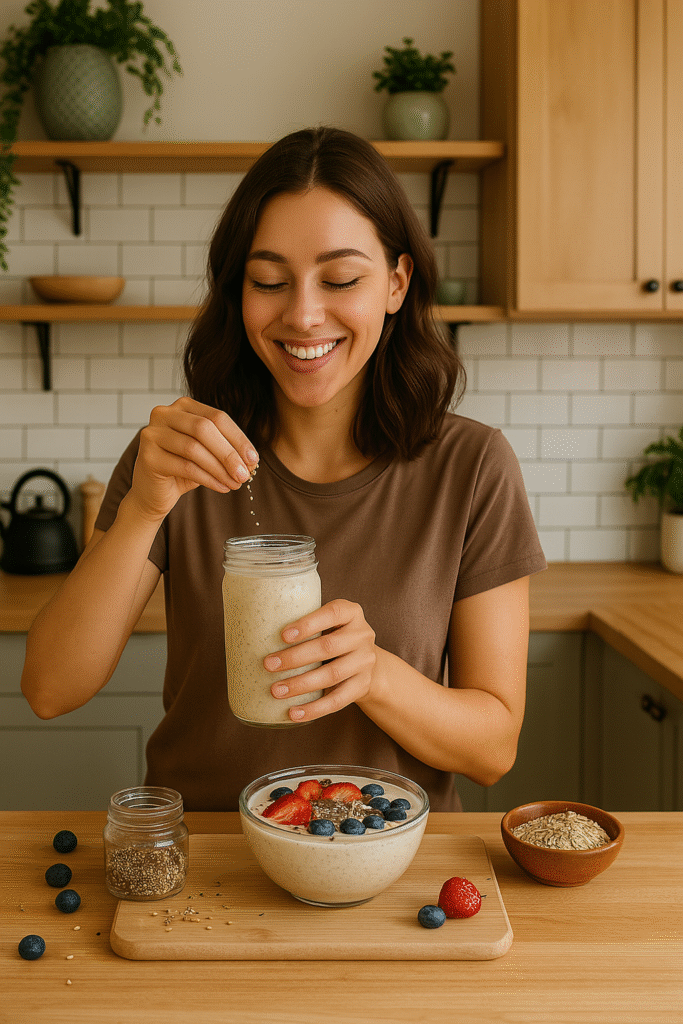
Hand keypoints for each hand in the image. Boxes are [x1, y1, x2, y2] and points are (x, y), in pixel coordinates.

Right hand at [130, 397, 258, 521]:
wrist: (153, 492)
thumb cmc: (183, 469)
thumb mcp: (208, 453)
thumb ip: (226, 449)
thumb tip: (251, 459)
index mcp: (183, 406)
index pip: (217, 417)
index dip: (238, 438)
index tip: (253, 459)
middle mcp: (164, 414)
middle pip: (204, 429)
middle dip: (229, 454)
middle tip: (245, 475)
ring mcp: (152, 433)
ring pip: (194, 449)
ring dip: (220, 469)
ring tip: (235, 483)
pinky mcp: (148, 456)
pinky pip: (185, 466)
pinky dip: (208, 479)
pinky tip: (221, 487)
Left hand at [264, 599, 376, 721]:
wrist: (366, 661)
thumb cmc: (334, 636)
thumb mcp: (327, 623)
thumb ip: (304, 624)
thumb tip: (253, 633)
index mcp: (351, 612)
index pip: (333, 613)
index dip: (308, 624)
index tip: (282, 635)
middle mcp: (362, 635)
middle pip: (328, 647)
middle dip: (295, 657)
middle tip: (268, 665)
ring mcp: (365, 662)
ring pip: (332, 675)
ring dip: (301, 684)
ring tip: (276, 690)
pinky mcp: (362, 686)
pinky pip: (338, 700)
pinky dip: (314, 709)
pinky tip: (294, 713)